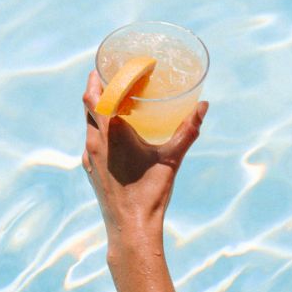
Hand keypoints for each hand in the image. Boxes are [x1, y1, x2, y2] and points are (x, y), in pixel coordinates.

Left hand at [82, 70, 208, 247]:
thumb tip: (204, 106)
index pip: (95, 93)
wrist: (131, 229)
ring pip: (87, 122)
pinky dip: (98, 128)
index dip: (99, 74)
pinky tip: (114, 133)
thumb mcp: (172, 158)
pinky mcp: (90, 170)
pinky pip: (90, 140)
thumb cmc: (150, 193)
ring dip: (97, 107)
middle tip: (111, 73)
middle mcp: (94, 141)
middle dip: (97, 85)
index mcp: (111, 132)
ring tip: (114, 99)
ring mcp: (89, 157)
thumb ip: (188, 130)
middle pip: (87, 103)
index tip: (110, 62)